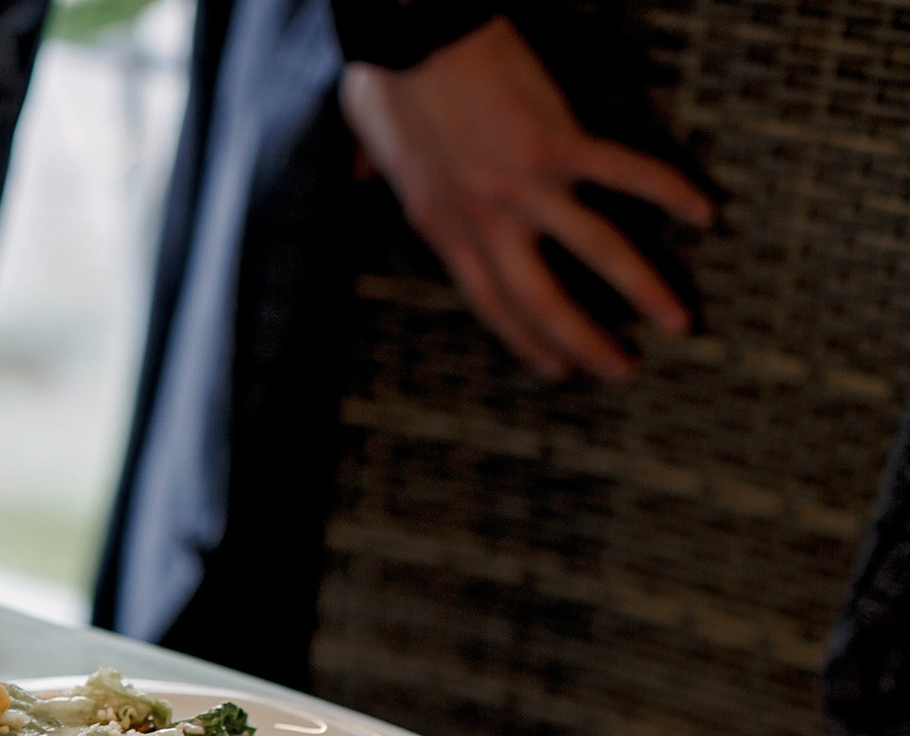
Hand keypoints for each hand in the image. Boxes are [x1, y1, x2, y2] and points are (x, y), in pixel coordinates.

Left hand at [341, 18, 713, 379]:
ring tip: (679, 323)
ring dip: (645, 290)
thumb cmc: (390, 79)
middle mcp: (484, 221)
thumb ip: (375, 174)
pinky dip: (671, 192)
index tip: (557, 371)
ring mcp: (523, 186)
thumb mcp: (368, 144)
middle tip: (621, 372)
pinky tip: (706, 212)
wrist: (410, 33)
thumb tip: (358, 177)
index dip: (526, 343)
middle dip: (586, 345)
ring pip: (597, 254)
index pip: (491, 305)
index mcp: (441, 227)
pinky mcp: (558, 143)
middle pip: (542, 303)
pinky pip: (626, 175)